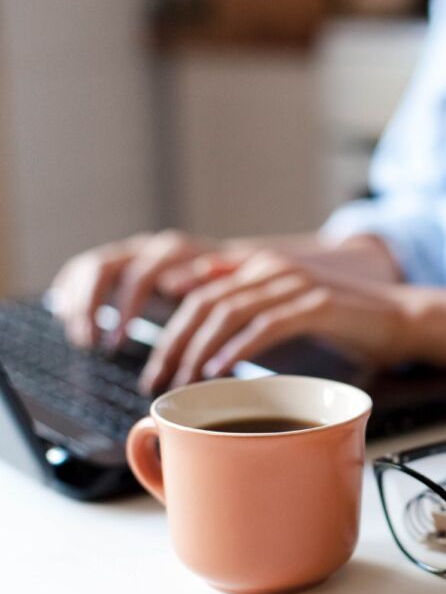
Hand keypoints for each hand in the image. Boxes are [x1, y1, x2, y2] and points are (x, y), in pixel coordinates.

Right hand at [50, 230, 238, 347]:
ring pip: (89, 269)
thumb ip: (213, 279)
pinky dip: (70, 292)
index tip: (117, 342)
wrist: (230, 270)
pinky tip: (66, 317)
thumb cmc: (231, 288)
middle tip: (92, 344)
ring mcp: (129, 253)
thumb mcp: (228, 289)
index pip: (139, 275)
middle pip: (103, 268)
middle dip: (92, 307)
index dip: (126, 308)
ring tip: (82, 341)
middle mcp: (146, 248)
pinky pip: (81, 270)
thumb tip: (187, 279)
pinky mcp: (115, 264)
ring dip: (80, 304)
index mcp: (174, 252)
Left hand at [138, 250, 424, 393]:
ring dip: (198, 350)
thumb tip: (202, 307)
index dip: (168, 328)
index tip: (156, 366)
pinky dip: (237, 349)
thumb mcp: (289, 308)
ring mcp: (295, 284)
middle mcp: (272, 268)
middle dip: (173, 344)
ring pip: (228, 312)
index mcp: (260, 266)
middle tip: (157, 380)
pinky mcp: (317, 304)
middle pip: (204, 302)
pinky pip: (265, 325)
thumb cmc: (344, 322)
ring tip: (183, 380)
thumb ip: (250, 303)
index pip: (197, 292)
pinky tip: (219, 370)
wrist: (401, 317)